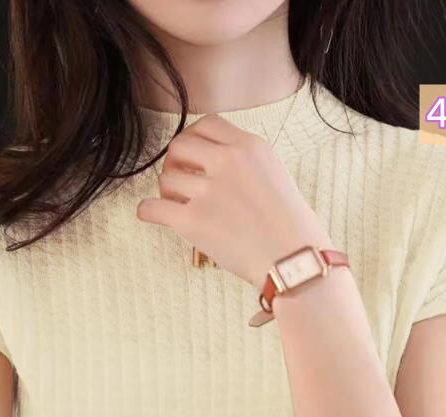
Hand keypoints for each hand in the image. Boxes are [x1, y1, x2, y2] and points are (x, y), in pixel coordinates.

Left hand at [135, 113, 334, 289]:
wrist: (296, 261)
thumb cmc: (294, 228)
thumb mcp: (277, 177)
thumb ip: (246, 164)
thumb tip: (216, 168)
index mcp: (250, 147)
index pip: (206, 125)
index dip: (194, 141)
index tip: (194, 157)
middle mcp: (227, 162)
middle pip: (179, 145)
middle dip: (175, 163)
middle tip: (181, 182)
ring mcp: (207, 191)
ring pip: (165, 179)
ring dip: (167, 193)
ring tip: (180, 208)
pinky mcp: (192, 221)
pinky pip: (151, 208)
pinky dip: (149, 212)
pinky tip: (155, 216)